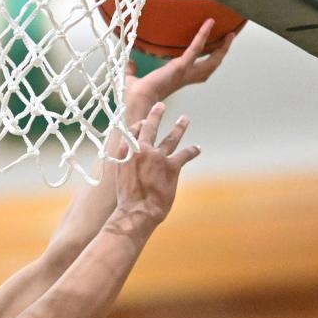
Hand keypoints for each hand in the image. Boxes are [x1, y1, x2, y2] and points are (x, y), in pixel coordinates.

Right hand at [113, 102, 198, 226]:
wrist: (136, 211)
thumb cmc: (126, 198)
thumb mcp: (119, 176)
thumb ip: (125, 162)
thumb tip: (129, 155)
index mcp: (126, 152)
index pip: (132, 131)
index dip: (139, 125)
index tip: (143, 122)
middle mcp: (142, 150)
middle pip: (150, 127)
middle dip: (156, 115)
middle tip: (161, 105)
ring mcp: (158, 157)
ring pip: (171, 137)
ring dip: (179, 127)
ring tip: (185, 119)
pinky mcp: (172, 167)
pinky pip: (185, 154)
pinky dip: (192, 151)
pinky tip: (197, 148)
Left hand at [125, 19, 236, 126]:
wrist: (135, 102)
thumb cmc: (132, 97)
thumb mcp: (133, 80)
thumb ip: (132, 71)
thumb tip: (130, 63)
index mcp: (175, 80)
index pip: (196, 71)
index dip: (206, 61)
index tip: (213, 50)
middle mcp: (183, 77)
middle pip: (209, 67)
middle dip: (221, 54)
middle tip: (230, 39)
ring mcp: (184, 73)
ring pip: (210, 61)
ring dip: (221, 48)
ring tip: (231, 34)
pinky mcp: (180, 67)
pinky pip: (195, 49)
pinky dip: (202, 35)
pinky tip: (209, 23)